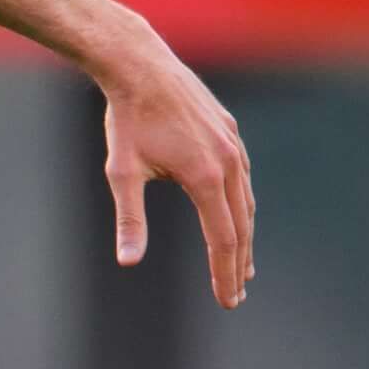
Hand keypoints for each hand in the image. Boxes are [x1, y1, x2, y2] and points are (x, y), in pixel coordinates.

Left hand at [94, 32, 254, 307]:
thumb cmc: (126, 121)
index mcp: (205, 177)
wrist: (140, 67)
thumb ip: (129, 219)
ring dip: (244, 236)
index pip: (222, 239)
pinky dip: (242, 204)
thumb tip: (128, 261)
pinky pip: (242, 177)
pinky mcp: (229, 132)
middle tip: (235, 295)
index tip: (227, 302)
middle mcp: (228, 162)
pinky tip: (236, 216)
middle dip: (237, 264)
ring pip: (246, 201)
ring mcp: (233, 145)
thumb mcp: (121, 173)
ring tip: (241, 266)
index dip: (225, 274)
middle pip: (241, 226)